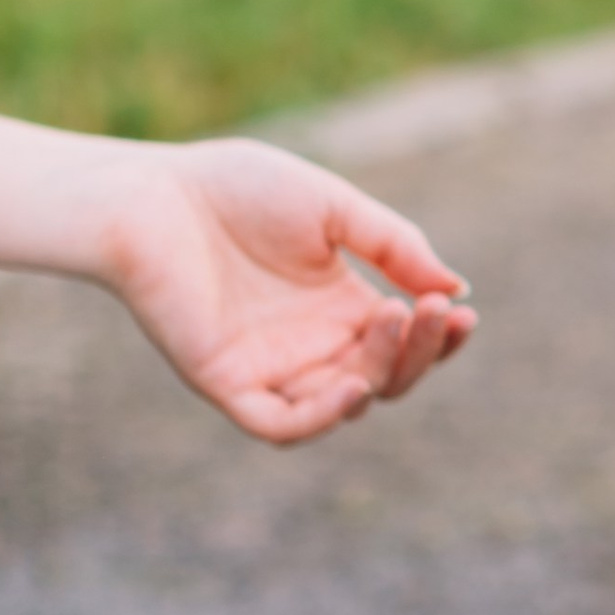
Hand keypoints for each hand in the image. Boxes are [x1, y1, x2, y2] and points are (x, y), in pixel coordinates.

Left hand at [104, 140, 475, 444]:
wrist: (152, 195)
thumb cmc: (235, 190)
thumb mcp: (334, 208)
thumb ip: (395, 246)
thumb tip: (457, 288)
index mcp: (337, 306)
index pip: (404, 342)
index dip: (440, 335)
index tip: (462, 308)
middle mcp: (309, 344)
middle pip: (385, 377)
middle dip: (422, 351)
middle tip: (436, 311)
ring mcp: (269, 368)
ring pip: (344, 402)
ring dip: (381, 371)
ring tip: (392, 318)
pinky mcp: (227, 383)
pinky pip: (281, 424)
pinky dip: (322, 418)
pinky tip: (352, 385)